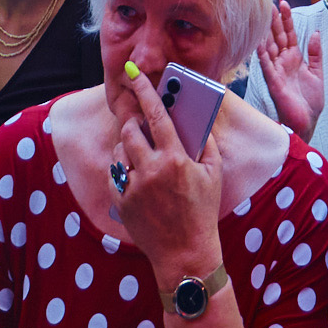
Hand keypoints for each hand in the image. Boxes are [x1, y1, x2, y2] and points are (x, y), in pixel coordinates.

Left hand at [108, 62, 222, 278]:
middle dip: (133, 122)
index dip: (144, 90)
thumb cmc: (202, 212)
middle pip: (130, 130)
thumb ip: (206, 143)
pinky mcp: (121, 202)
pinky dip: (122, 169)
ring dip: (127, 147)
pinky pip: (114, 174)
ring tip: (141, 154)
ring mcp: (133, 187)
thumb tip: (197, 120)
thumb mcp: (213, 174)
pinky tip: (135, 175)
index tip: (132, 73)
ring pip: (119, 151)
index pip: (155, 114)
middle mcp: (150, 170)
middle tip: (140, 124)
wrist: (185, 254)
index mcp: (175, 158)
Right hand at [255, 2, 325, 136]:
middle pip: (278, 37)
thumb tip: (315, 33)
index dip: (286, 20)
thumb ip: (315, 54)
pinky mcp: (274, 82)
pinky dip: (262, 54)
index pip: (289, 34)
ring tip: (263, 17)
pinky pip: (267, 65)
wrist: (307, 122)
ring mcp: (277, 71)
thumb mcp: (318, 73)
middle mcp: (283, 62)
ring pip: (270, 48)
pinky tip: (259, 42)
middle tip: (270, 4)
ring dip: (266, 33)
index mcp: (294, 58)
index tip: (283, 4)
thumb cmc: (310, 101)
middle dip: (274, 21)